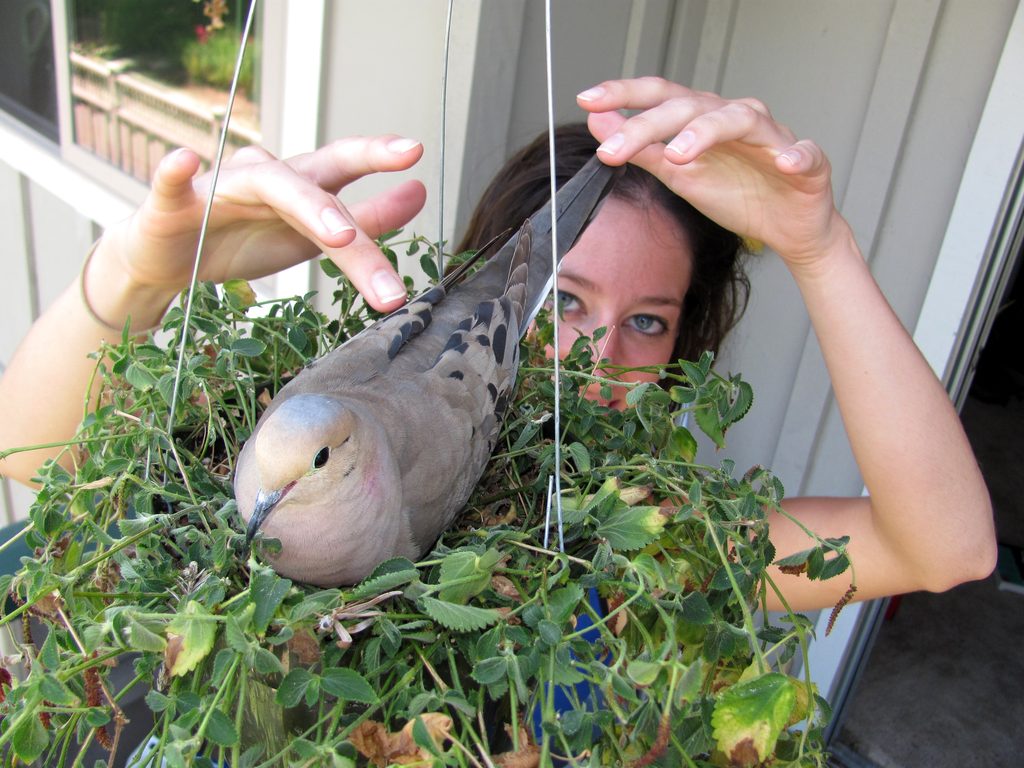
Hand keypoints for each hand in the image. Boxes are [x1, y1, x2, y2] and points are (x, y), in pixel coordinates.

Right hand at [95, 135, 426, 312]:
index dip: (378, 156)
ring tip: (340, 232)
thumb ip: (367, 221)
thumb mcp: (314, 240)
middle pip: (316, 178)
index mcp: (302, 186)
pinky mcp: (171, 205)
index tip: (417, 153)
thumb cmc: (245, 242)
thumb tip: (419, 192)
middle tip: (400, 174)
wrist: (170, 261)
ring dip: (306, 202)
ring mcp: (222, 188)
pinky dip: (174, 171)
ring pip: (268, 185)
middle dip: (357, 176)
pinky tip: (182, 161)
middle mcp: (268, 178)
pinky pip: (170, 184)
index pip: (345, 167)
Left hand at [576, 77, 844, 269]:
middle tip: (614, 147)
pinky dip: (795, 155)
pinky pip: (803, 153)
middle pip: (691, 106)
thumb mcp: (680, 174)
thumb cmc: (738, 194)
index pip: (660, 96)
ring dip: (708, 132)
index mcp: (703, 118)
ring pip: (742, 119)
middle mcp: (735, 118)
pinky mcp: (807, 162)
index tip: (587, 100)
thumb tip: (598, 122)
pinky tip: (784, 163)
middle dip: (650, 125)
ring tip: (679, 154)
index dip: (625, 93)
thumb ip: (641, 149)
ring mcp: (772, 138)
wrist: (788, 227)